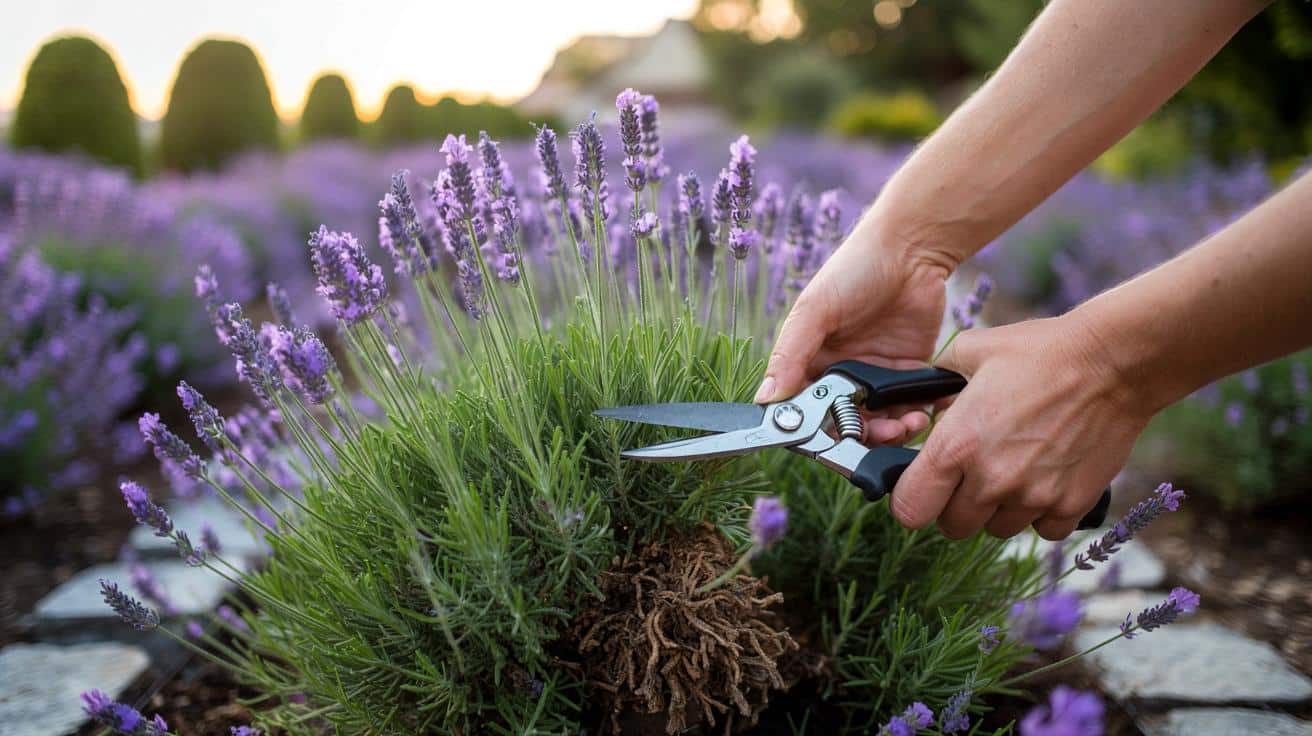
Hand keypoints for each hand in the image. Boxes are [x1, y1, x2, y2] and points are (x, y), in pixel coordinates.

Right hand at [757, 229, 950, 444]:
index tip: (829, 438)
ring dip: (891, 433)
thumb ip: (790, 355)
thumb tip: (765, 399)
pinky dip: (915, 418)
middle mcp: (841, 373)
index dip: (814, 430)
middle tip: (878, 432)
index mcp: (810, 360)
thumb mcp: (814, 309)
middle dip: (860, 437)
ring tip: (905, 424)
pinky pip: (909, 408)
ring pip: (878, 423)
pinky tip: (922, 413)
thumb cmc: (855, 269)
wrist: (912, 249)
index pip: (803, 408)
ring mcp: (875, 375)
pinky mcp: (908, 373)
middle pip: (843, 424)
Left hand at [893, 316, 1148, 539]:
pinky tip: (1045, 480)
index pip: (909, 508)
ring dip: (997, 509)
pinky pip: (1042, 530)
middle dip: (954, 504)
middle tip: (970, 474)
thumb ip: (938, 378)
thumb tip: (924, 397)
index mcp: (956, 445)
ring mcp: (1033, 496)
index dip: (911, 499)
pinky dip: (1041, 513)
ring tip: (1013, 469)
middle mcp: (990, 479)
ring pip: (996, 529)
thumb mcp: (972, 350)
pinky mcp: (1072, 504)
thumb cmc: (1041, 351)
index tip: (924, 485)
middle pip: (951, 526)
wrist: (1113, 362)